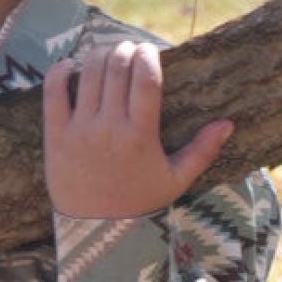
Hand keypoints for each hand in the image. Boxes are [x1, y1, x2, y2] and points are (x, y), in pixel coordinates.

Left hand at [42, 41, 233, 218]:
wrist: (96, 233)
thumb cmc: (139, 203)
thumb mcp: (176, 180)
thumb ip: (202, 150)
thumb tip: (228, 123)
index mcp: (141, 136)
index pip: (146, 77)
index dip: (148, 54)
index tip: (149, 49)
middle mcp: (110, 129)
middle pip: (117, 68)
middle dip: (125, 48)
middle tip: (128, 49)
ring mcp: (80, 131)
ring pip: (89, 73)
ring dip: (99, 54)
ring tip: (106, 55)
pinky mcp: (55, 136)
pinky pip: (53, 92)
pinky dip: (60, 71)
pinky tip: (70, 66)